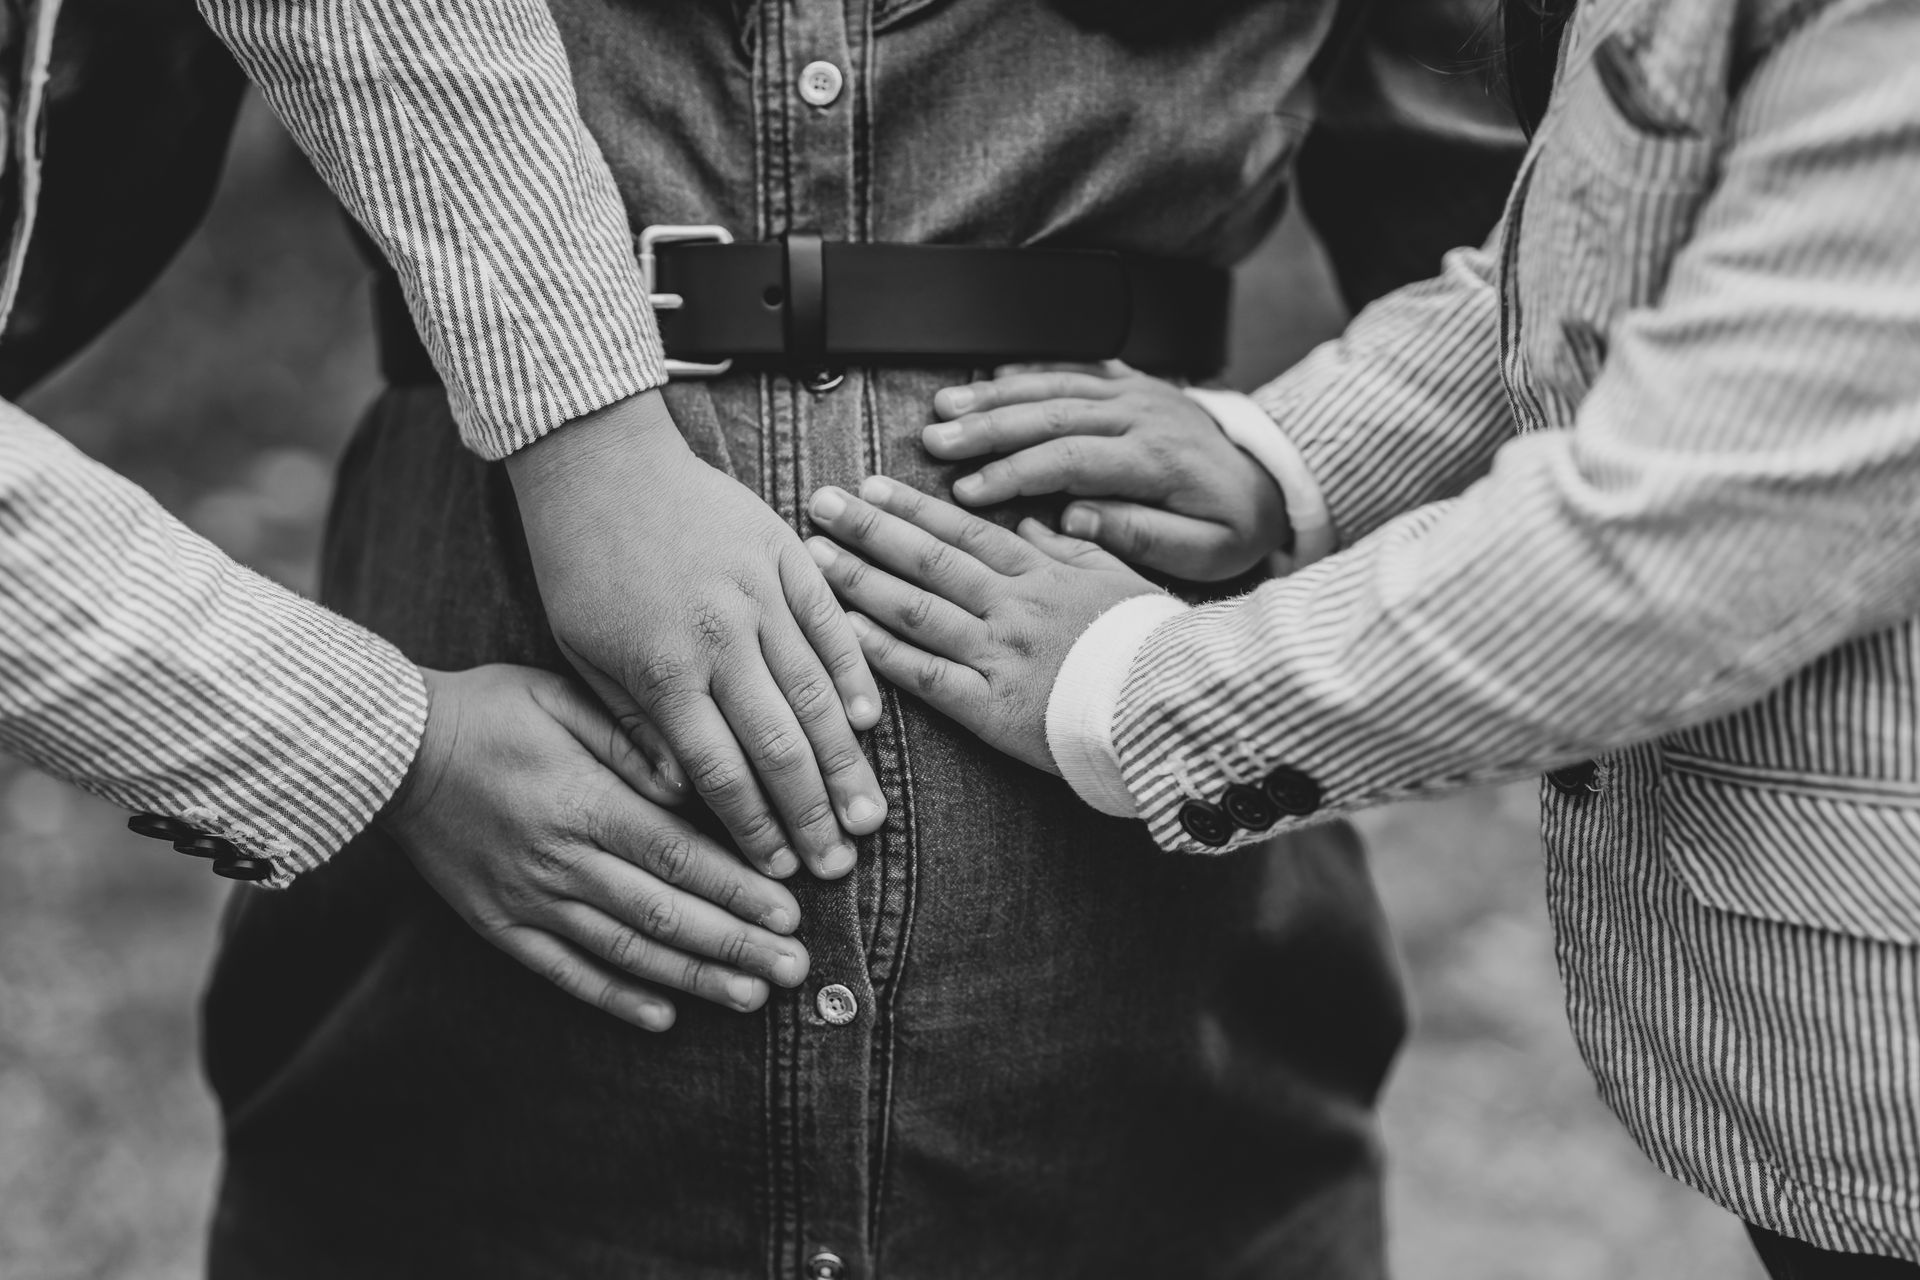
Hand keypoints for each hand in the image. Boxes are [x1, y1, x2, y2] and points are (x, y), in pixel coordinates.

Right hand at [383, 665, 811, 1032]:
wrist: (389, 751)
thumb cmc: (488, 711)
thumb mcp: (564, 697)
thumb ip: (633, 739)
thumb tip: (693, 782)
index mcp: (584, 802)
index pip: (679, 856)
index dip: (738, 888)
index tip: (791, 911)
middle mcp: (560, 861)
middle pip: (664, 913)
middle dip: (736, 943)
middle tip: (795, 967)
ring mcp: (528, 899)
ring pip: (624, 950)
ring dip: (692, 977)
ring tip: (751, 996)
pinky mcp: (498, 923)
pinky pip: (563, 971)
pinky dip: (614, 996)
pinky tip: (663, 1016)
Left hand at [507, 390, 886, 881]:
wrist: (600, 461)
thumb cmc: (580, 563)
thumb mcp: (581, 655)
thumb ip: (634, 727)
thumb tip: (681, 793)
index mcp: (661, 669)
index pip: (719, 770)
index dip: (753, 826)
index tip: (777, 869)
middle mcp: (719, 637)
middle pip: (779, 744)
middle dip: (812, 814)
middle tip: (838, 864)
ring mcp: (759, 593)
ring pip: (816, 693)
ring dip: (846, 762)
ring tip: (869, 815)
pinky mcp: (784, 555)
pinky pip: (831, 626)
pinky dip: (855, 676)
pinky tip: (869, 724)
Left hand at [804, 476, 1157, 772]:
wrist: (1173, 705)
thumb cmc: (1150, 643)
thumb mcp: (1120, 578)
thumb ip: (1073, 546)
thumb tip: (1033, 522)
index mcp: (1042, 574)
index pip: (965, 529)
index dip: (912, 507)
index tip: (870, 486)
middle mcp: (1013, 606)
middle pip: (928, 559)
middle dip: (869, 529)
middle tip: (820, 503)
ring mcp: (999, 655)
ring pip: (916, 609)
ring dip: (859, 580)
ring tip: (815, 557)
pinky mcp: (993, 707)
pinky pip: (926, 675)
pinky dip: (881, 652)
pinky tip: (842, 631)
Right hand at [925, 362, 1287, 579]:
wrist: (1274, 477)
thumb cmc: (1234, 523)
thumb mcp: (1206, 551)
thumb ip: (1142, 536)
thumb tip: (1074, 519)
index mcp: (1157, 459)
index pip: (1073, 460)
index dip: (1016, 474)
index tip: (969, 491)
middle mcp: (1142, 414)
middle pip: (1053, 412)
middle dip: (989, 426)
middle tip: (935, 439)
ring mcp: (1136, 391)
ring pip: (1056, 383)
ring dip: (997, 394)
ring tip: (946, 407)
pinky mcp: (1132, 382)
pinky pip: (1076, 365)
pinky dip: (1031, 369)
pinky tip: (991, 379)